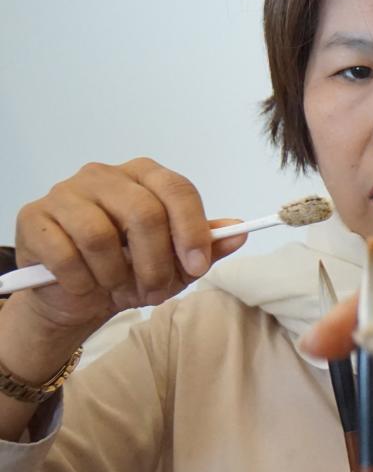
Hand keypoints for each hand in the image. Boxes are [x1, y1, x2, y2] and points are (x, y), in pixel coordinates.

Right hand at [11, 157, 244, 334]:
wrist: (77, 296)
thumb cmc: (130, 270)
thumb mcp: (176, 263)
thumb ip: (206, 246)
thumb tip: (239, 231)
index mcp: (144, 176)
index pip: (177, 189)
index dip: (191, 231)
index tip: (197, 266)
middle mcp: (103, 175)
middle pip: (143, 213)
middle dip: (155, 263)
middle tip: (155, 292)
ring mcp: (64, 193)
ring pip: (101, 236)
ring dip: (116, 276)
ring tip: (118, 289)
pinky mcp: (34, 218)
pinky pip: (66, 255)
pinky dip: (82, 281)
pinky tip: (86, 286)